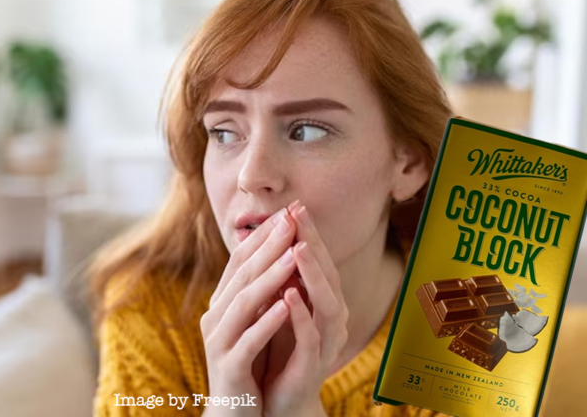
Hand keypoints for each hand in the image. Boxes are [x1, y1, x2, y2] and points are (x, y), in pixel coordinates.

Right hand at [200, 206, 298, 415]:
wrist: (235, 413)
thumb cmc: (248, 364)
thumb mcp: (252, 322)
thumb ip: (258, 292)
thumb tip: (279, 253)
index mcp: (221, 303)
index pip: (239, 261)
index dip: (263, 236)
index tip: (286, 213)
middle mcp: (215, 317)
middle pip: (241, 274)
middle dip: (268, 246)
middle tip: (290, 220)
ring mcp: (219, 341)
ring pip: (243, 302)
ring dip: (270, 276)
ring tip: (293, 254)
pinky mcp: (228, 366)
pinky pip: (248, 339)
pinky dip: (268, 320)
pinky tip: (287, 304)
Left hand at [261, 202, 348, 416]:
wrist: (277, 396)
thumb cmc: (279, 345)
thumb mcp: (278, 305)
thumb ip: (282, 276)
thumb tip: (271, 236)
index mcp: (322, 301)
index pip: (318, 260)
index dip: (308, 233)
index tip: (294, 205)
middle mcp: (331, 317)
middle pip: (327, 273)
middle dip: (313, 243)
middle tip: (299, 215)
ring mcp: (326, 340)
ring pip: (327, 303)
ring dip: (313, 274)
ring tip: (299, 249)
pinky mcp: (314, 364)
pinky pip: (311, 337)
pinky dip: (301, 315)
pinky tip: (289, 296)